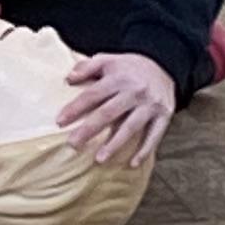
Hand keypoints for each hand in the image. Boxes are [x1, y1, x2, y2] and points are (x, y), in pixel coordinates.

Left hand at [58, 49, 177, 166]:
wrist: (164, 65)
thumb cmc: (129, 67)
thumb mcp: (108, 60)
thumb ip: (87, 67)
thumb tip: (68, 79)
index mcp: (118, 78)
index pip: (92, 95)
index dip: (75, 108)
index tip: (60, 122)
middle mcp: (134, 92)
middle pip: (108, 113)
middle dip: (89, 129)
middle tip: (73, 144)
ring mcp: (150, 105)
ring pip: (130, 127)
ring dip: (115, 144)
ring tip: (99, 159)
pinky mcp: (164, 115)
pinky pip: (155, 135)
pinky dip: (145, 150)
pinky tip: (133, 163)